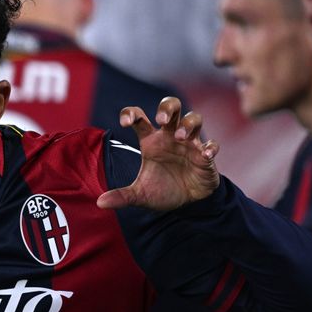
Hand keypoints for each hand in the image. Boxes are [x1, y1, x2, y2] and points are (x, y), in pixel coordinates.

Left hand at [97, 96, 219, 210]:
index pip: (139, 117)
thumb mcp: (139, 194)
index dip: (131, 113)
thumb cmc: (162, 190)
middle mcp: (170, 137)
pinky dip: (210, 147)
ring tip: (181, 137)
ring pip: (194, 119)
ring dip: (188, 125)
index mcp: (150, 141)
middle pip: (172, 107)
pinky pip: (211, 145)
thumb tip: (100, 203)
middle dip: (167, 108)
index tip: (125, 123)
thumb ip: (121, 196)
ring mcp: (190, 144)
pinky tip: (205, 155)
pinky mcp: (205, 157)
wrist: (186, 204)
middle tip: (161, 121)